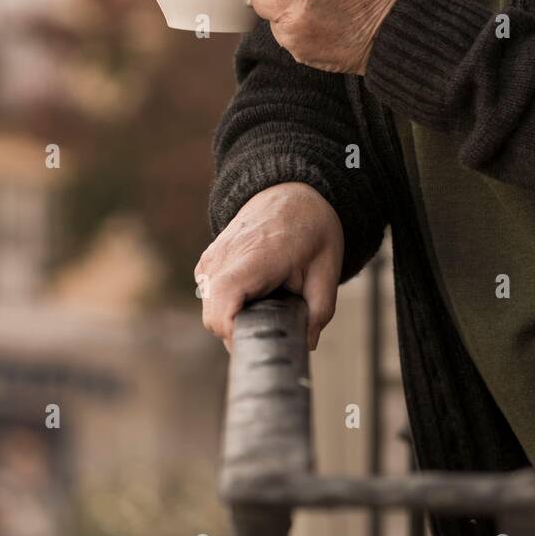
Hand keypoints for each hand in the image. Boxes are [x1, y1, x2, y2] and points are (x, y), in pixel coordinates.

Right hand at [194, 183, 343, 353]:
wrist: (291, 192)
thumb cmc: (310, 227)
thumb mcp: (327, 269)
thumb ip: (318, 311)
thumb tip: (306, 344)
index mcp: (256, 256)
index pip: (223, 302)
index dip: (234, 332)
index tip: (261, 337)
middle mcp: (225, 256)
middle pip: (213, 317)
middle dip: (241, 332)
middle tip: (272, 324)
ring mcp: (212, 257)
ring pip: (210, 310)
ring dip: (234, 319)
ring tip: (265, 305)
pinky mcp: (207, 261)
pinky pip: (209, 297)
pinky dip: (227, 305)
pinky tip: (253, 295)